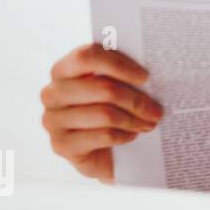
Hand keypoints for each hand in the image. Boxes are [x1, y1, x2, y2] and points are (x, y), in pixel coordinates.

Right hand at [40, 43, 163, 182]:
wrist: (103, 152)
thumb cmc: (113, 110)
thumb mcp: (117, 87)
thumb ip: (125, 75)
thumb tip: (152, 72)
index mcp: (64, 69)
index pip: (87, 56)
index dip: (119, 65)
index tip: (145, 77)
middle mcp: (53, 93)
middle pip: (103, 88)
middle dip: (136, 100)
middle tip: (157, 110)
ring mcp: (53, 120)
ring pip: (105, 114)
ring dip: (134, 120)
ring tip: (149, 123)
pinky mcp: (61, 145)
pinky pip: (102, 136)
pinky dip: (124, 136)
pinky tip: (132, 136)